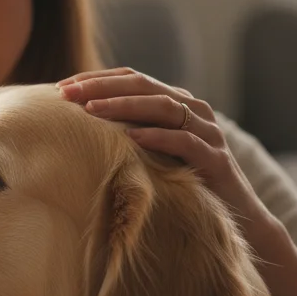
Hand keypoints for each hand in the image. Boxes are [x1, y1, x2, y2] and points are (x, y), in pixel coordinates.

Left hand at [57, 67, 272, 229]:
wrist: (236, 217)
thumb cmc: (184, 185)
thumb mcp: (151, 154)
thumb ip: (127, 135)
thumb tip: (76, 129)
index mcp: (176, 104)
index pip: (132, 78)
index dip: (97, 78)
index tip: (61, 86)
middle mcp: (194, 110)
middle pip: (144, 85)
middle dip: (102, 86)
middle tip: (67, 93)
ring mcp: (208, 132)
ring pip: (164, 107)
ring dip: (125, 106)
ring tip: (91, 109)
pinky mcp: (217, 159)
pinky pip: (186, 141)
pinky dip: (158, 137)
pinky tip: (131, 138)